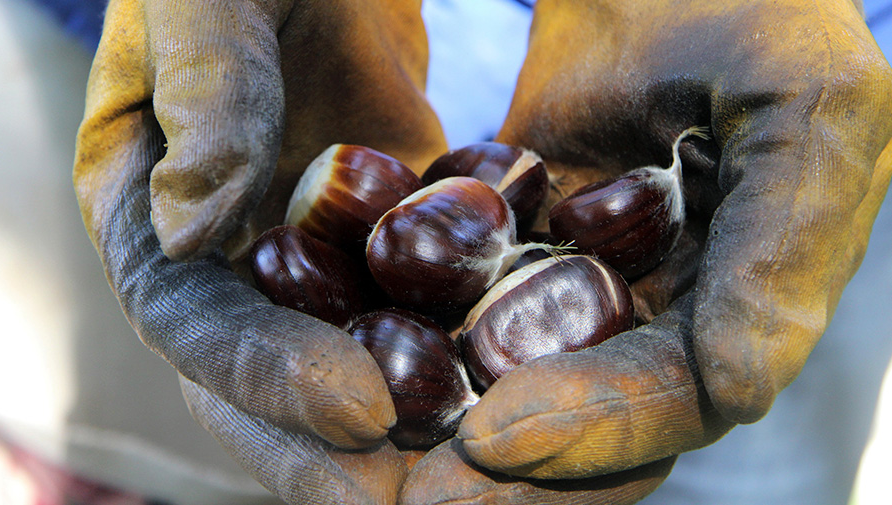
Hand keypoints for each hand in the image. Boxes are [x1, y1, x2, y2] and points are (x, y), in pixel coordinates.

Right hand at [73, 0, 447, 500]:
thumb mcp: (208, 1)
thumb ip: (203, 97)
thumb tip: (189, 227)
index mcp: (146, 215)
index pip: (194, 324)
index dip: (266, 379)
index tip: (359, 412)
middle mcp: (225, 262)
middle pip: (268, 384)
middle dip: (337, 452)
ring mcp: (306, 261)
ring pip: (350, 365)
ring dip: (413, 427)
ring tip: (485, 476)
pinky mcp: (379, 246)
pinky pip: (416, 313)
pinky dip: (463, 355)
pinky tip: (527, 387)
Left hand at [402, 0, 891, 497]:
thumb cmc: (750, 9)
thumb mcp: (800, 107)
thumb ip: (784, 248)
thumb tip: (740, 390)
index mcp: (735, 299)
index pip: (673, 398)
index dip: (597, 430)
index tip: (495, 441)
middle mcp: (653, 307)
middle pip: (586, 415)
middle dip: (509, 469)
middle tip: (416, 502)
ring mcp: (572, 278)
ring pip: (512, 376)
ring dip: (444, 423)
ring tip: (366, 455)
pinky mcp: (506, 242)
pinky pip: (455, 301)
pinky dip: (406, 337)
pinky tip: (347, 361)